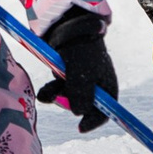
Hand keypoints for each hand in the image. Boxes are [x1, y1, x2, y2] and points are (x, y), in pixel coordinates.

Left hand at [37, 9, 117, 133]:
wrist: (66, 26)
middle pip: (83, 107)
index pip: (106, 111)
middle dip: (70, 104)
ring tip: (48, 90)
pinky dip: (50, 91)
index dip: (94, 121)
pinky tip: (45, 87)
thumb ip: (82, 95)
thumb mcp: (83, 74)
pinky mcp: (64, 75)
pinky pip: (57, 91)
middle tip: (60, 96)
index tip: (80, 127)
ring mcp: (78, 80)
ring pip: (67, 99)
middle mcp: (94, 85)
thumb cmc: (81, 49)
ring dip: (56, 96)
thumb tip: (79, 112)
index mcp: (106, 85)